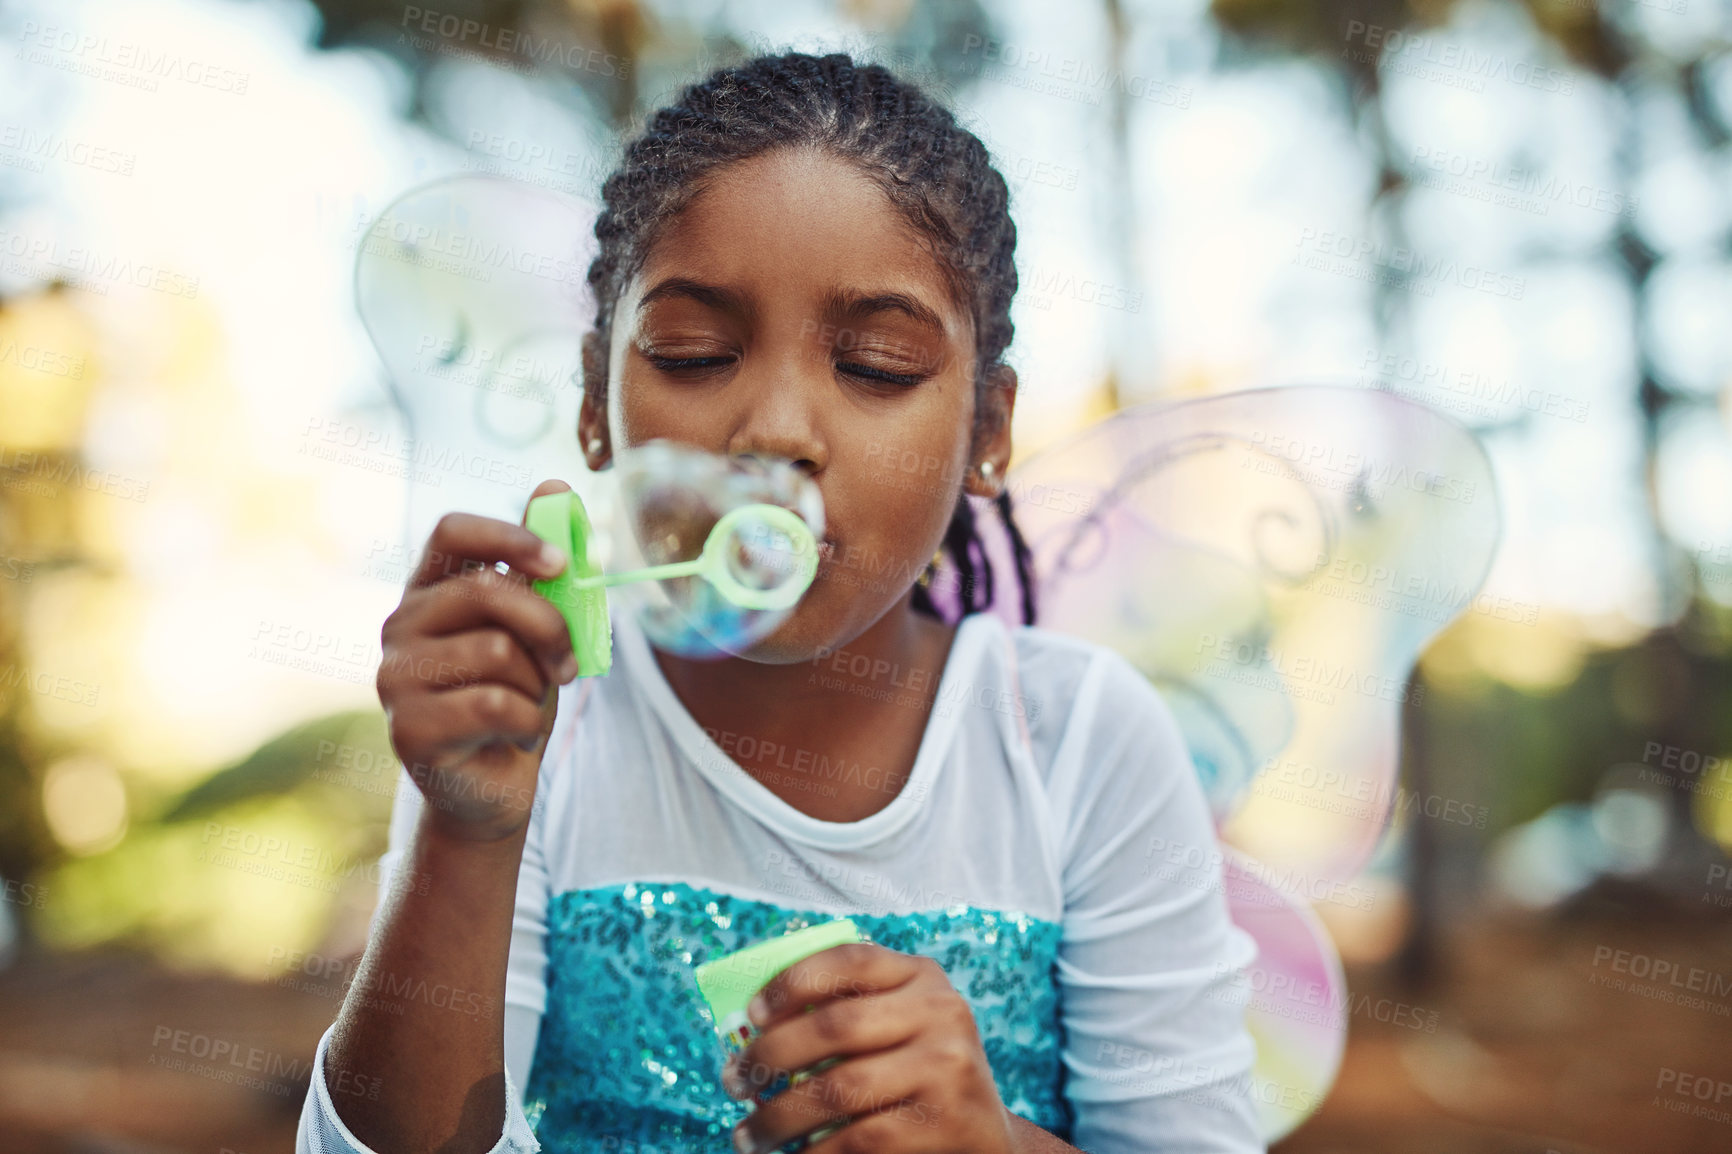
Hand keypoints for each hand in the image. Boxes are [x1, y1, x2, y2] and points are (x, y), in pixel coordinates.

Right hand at [376, 480, 578, 841]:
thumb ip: (540, 567)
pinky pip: (494, 704)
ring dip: (536, 683)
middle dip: (548, 624)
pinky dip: (525, 721)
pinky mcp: (408, 728)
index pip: (451, 532)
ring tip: (528, 705)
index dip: (507, 537)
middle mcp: (400, 626)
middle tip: (570, 661)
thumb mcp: (534, 629)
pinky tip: (513, 734)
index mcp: (430, 591)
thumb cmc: (514, 697)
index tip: (560, 563)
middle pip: (485, 591)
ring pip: (496, 651)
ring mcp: (395, 677)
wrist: (492, 786)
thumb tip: (555, 486)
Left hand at [720, 942, 1015, 1153]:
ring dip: (778, 1117)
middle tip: (732, 1083)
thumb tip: (750, 1030)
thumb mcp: (900, 1028)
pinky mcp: (944, 1122)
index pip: (850, 959)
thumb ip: (847, 1015)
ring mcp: (946, 1066)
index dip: (792, 981)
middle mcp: (941, 1011)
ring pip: (839, 1089)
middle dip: (768, 1056)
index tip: (751, 1014)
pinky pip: (858, 1139)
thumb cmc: (918, 1077)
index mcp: (922, 977)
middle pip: (835, 1026)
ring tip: (748, 1136)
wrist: (988, 1138)